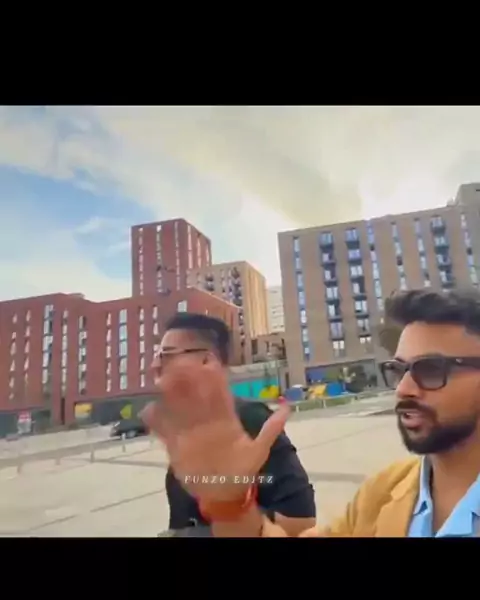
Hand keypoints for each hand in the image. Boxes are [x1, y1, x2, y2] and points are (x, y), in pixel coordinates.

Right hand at [140, 357, 289, 503]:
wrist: (226, 494)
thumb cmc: (243, 471)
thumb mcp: (259, 450)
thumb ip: (271, 428)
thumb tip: (288, 406)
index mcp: (225, 419)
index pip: (218, 393)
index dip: (212, 378)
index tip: (206, 362)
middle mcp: (206, 421)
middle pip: (195, 395)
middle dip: (188, 378)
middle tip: (179, 362)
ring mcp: (190, 432)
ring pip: (178, 407)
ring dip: (170, 394)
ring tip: (161, 379)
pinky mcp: (176, 446)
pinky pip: (164, 431)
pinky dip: (156, 421)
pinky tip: (148, 410)